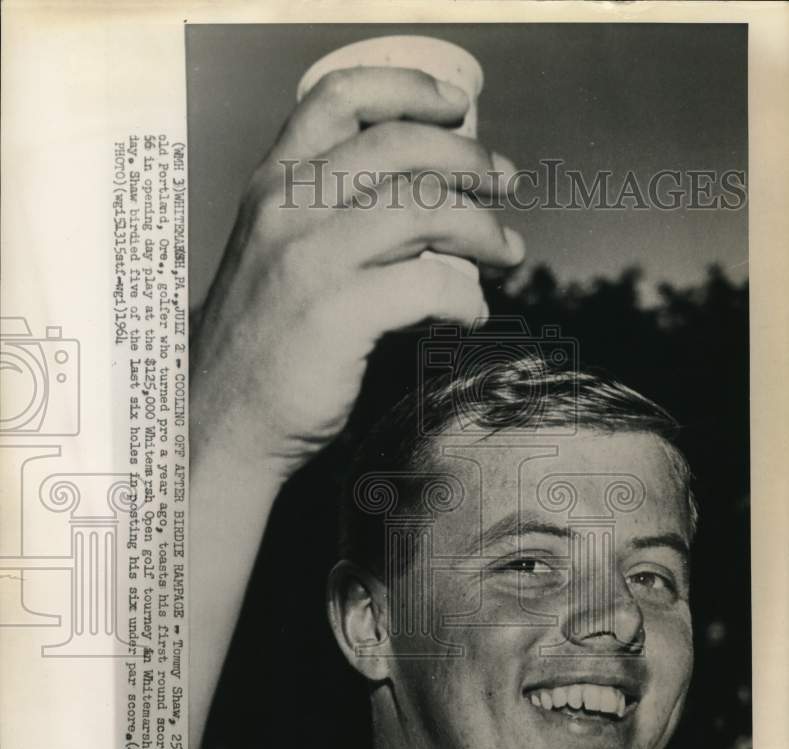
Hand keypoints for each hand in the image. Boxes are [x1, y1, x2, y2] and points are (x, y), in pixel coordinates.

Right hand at [191, 66, 524, 478]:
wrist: (222, 418)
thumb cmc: (262, 341)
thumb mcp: (276, 254)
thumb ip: (330, 217)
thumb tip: (429, 202)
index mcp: (272, 184)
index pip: (339, 98)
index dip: (408, 90)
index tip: (457, 105)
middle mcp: (287, 209)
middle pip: (399, 147)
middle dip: (469, 158)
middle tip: (506, 182)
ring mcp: (310, 260)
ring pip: (424, 209)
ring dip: (483, 227)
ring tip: (507, 253)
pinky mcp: (337, 315)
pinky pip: (429, 284)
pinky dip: (465, 297)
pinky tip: (470, 313)